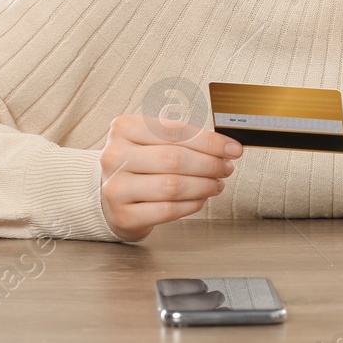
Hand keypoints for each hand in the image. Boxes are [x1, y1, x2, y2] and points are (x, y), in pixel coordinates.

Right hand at [99, 113, 242, 241]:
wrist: (111, 195)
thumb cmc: (140, 164)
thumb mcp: (153, 140)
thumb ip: (184, 138)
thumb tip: (225, 146)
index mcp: (124, 127)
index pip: (175, 130)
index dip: (209, 141)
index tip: (232, 148)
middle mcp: (115, 155)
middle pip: (174, 158)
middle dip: (209, 164)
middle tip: (226, 168)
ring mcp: (116, 187)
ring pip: (172, 186)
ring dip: (204, 185)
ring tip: (217, 183)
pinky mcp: (123, 214)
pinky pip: (167, 210)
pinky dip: (191, 204)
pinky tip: (201, 198)